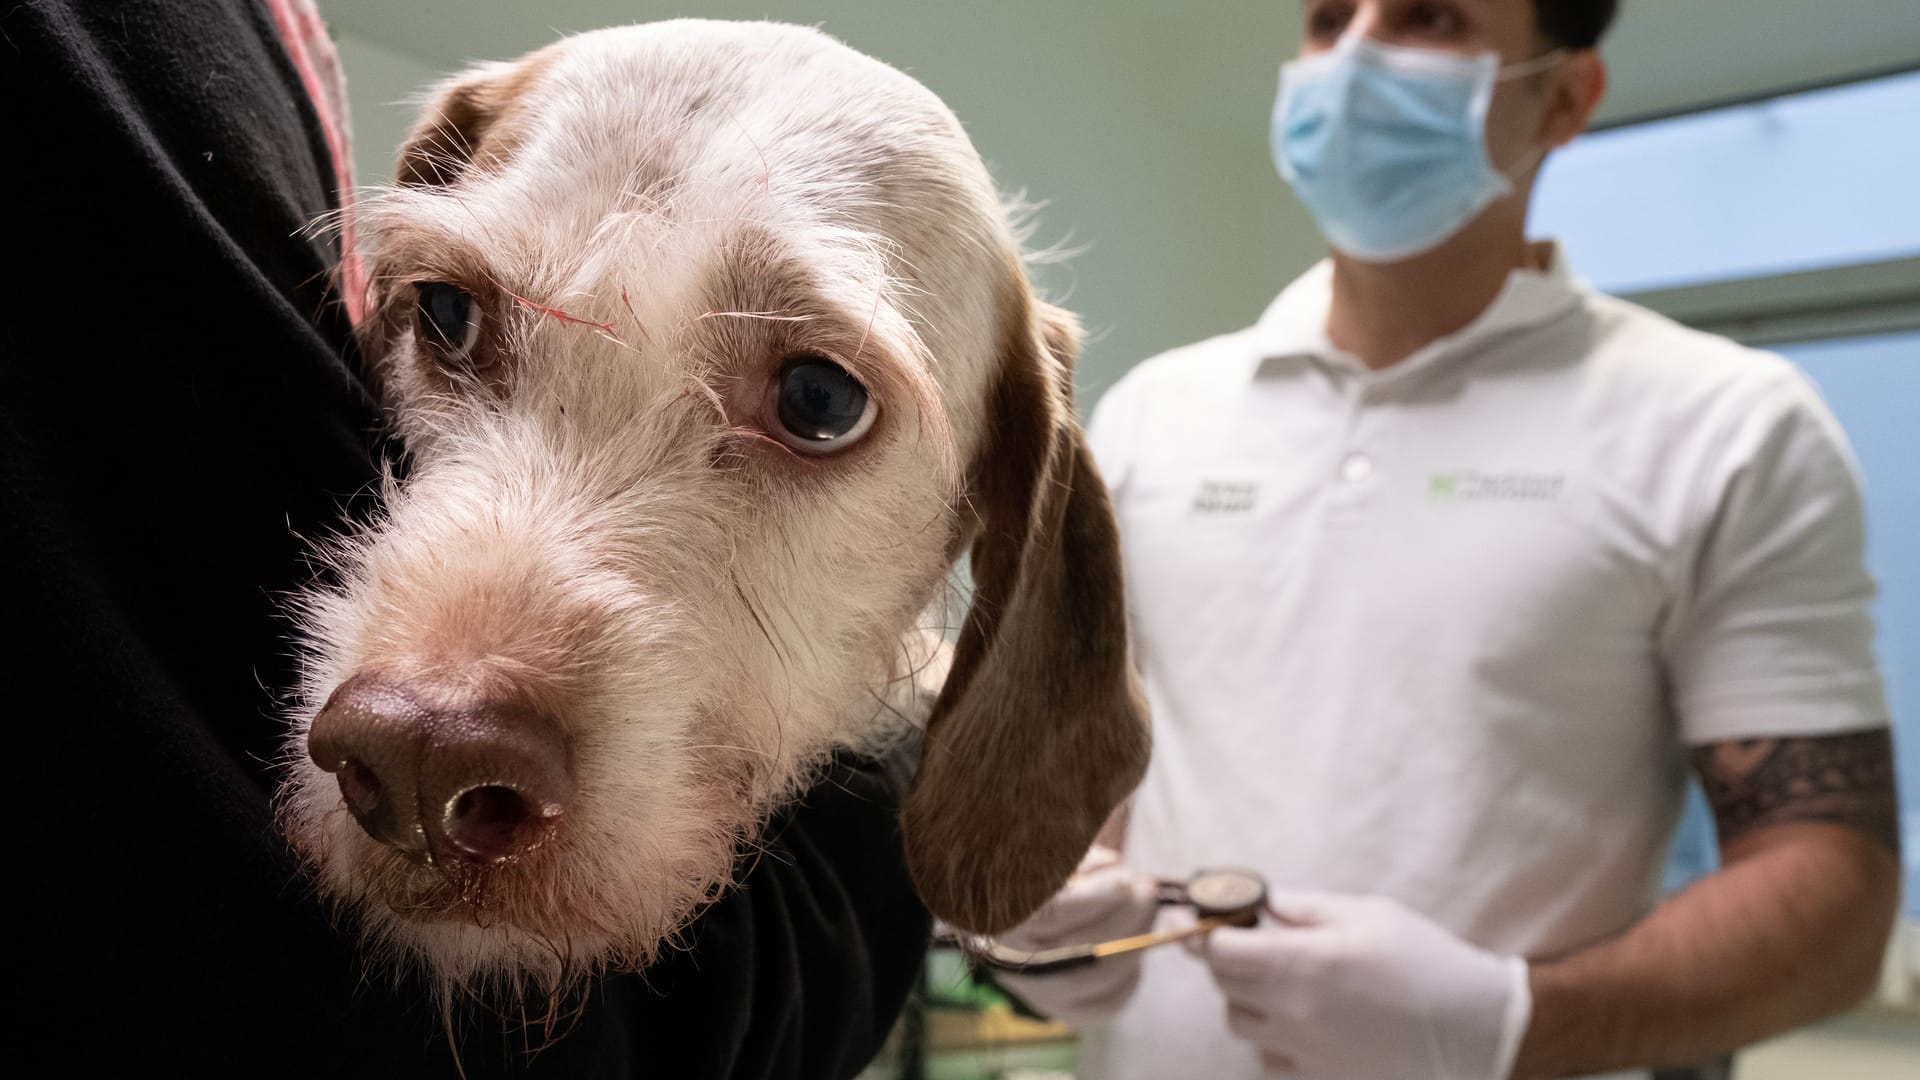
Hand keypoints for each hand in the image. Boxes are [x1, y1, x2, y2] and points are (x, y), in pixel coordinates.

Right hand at [992, 846, 1160, 1026]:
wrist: (1017, 914)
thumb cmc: (1033, 873)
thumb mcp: (1044, 853)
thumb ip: (1073, 855)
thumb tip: (1111, 865)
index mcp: (1001, 919)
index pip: (1048, 916)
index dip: (1091, 900)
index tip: (1123, 880)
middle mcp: (1014, 963)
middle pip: (1080, 951)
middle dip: (1124, 918)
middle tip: (1145, 888)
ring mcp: (1038, 992)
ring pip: (1098, 977)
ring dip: (1135, 940)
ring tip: (1146, 906)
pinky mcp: (1064, 1010)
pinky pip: (1107, 1003)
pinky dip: (1131, 975)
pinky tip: (1134, 943)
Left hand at [1197, 892, 1530, 1078]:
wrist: (1477, 1030)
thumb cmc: (1425, 961)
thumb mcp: (1366, 913)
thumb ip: (1302, 907)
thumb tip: (1257, 902)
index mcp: (1302, 963)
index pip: (1217, 950)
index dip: (1198, 929)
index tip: (1194, 916)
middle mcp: (1293, 1012)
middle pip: (1223, 985)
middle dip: (1227, 958)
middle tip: (1251, 939)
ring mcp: (1304, 1052)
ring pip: (1240, 1023)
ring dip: (1246, 998)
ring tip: (1282, 980)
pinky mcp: (1319, 1078)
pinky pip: (1269, 1058)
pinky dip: (1272, 1037)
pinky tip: (1302, 1019)